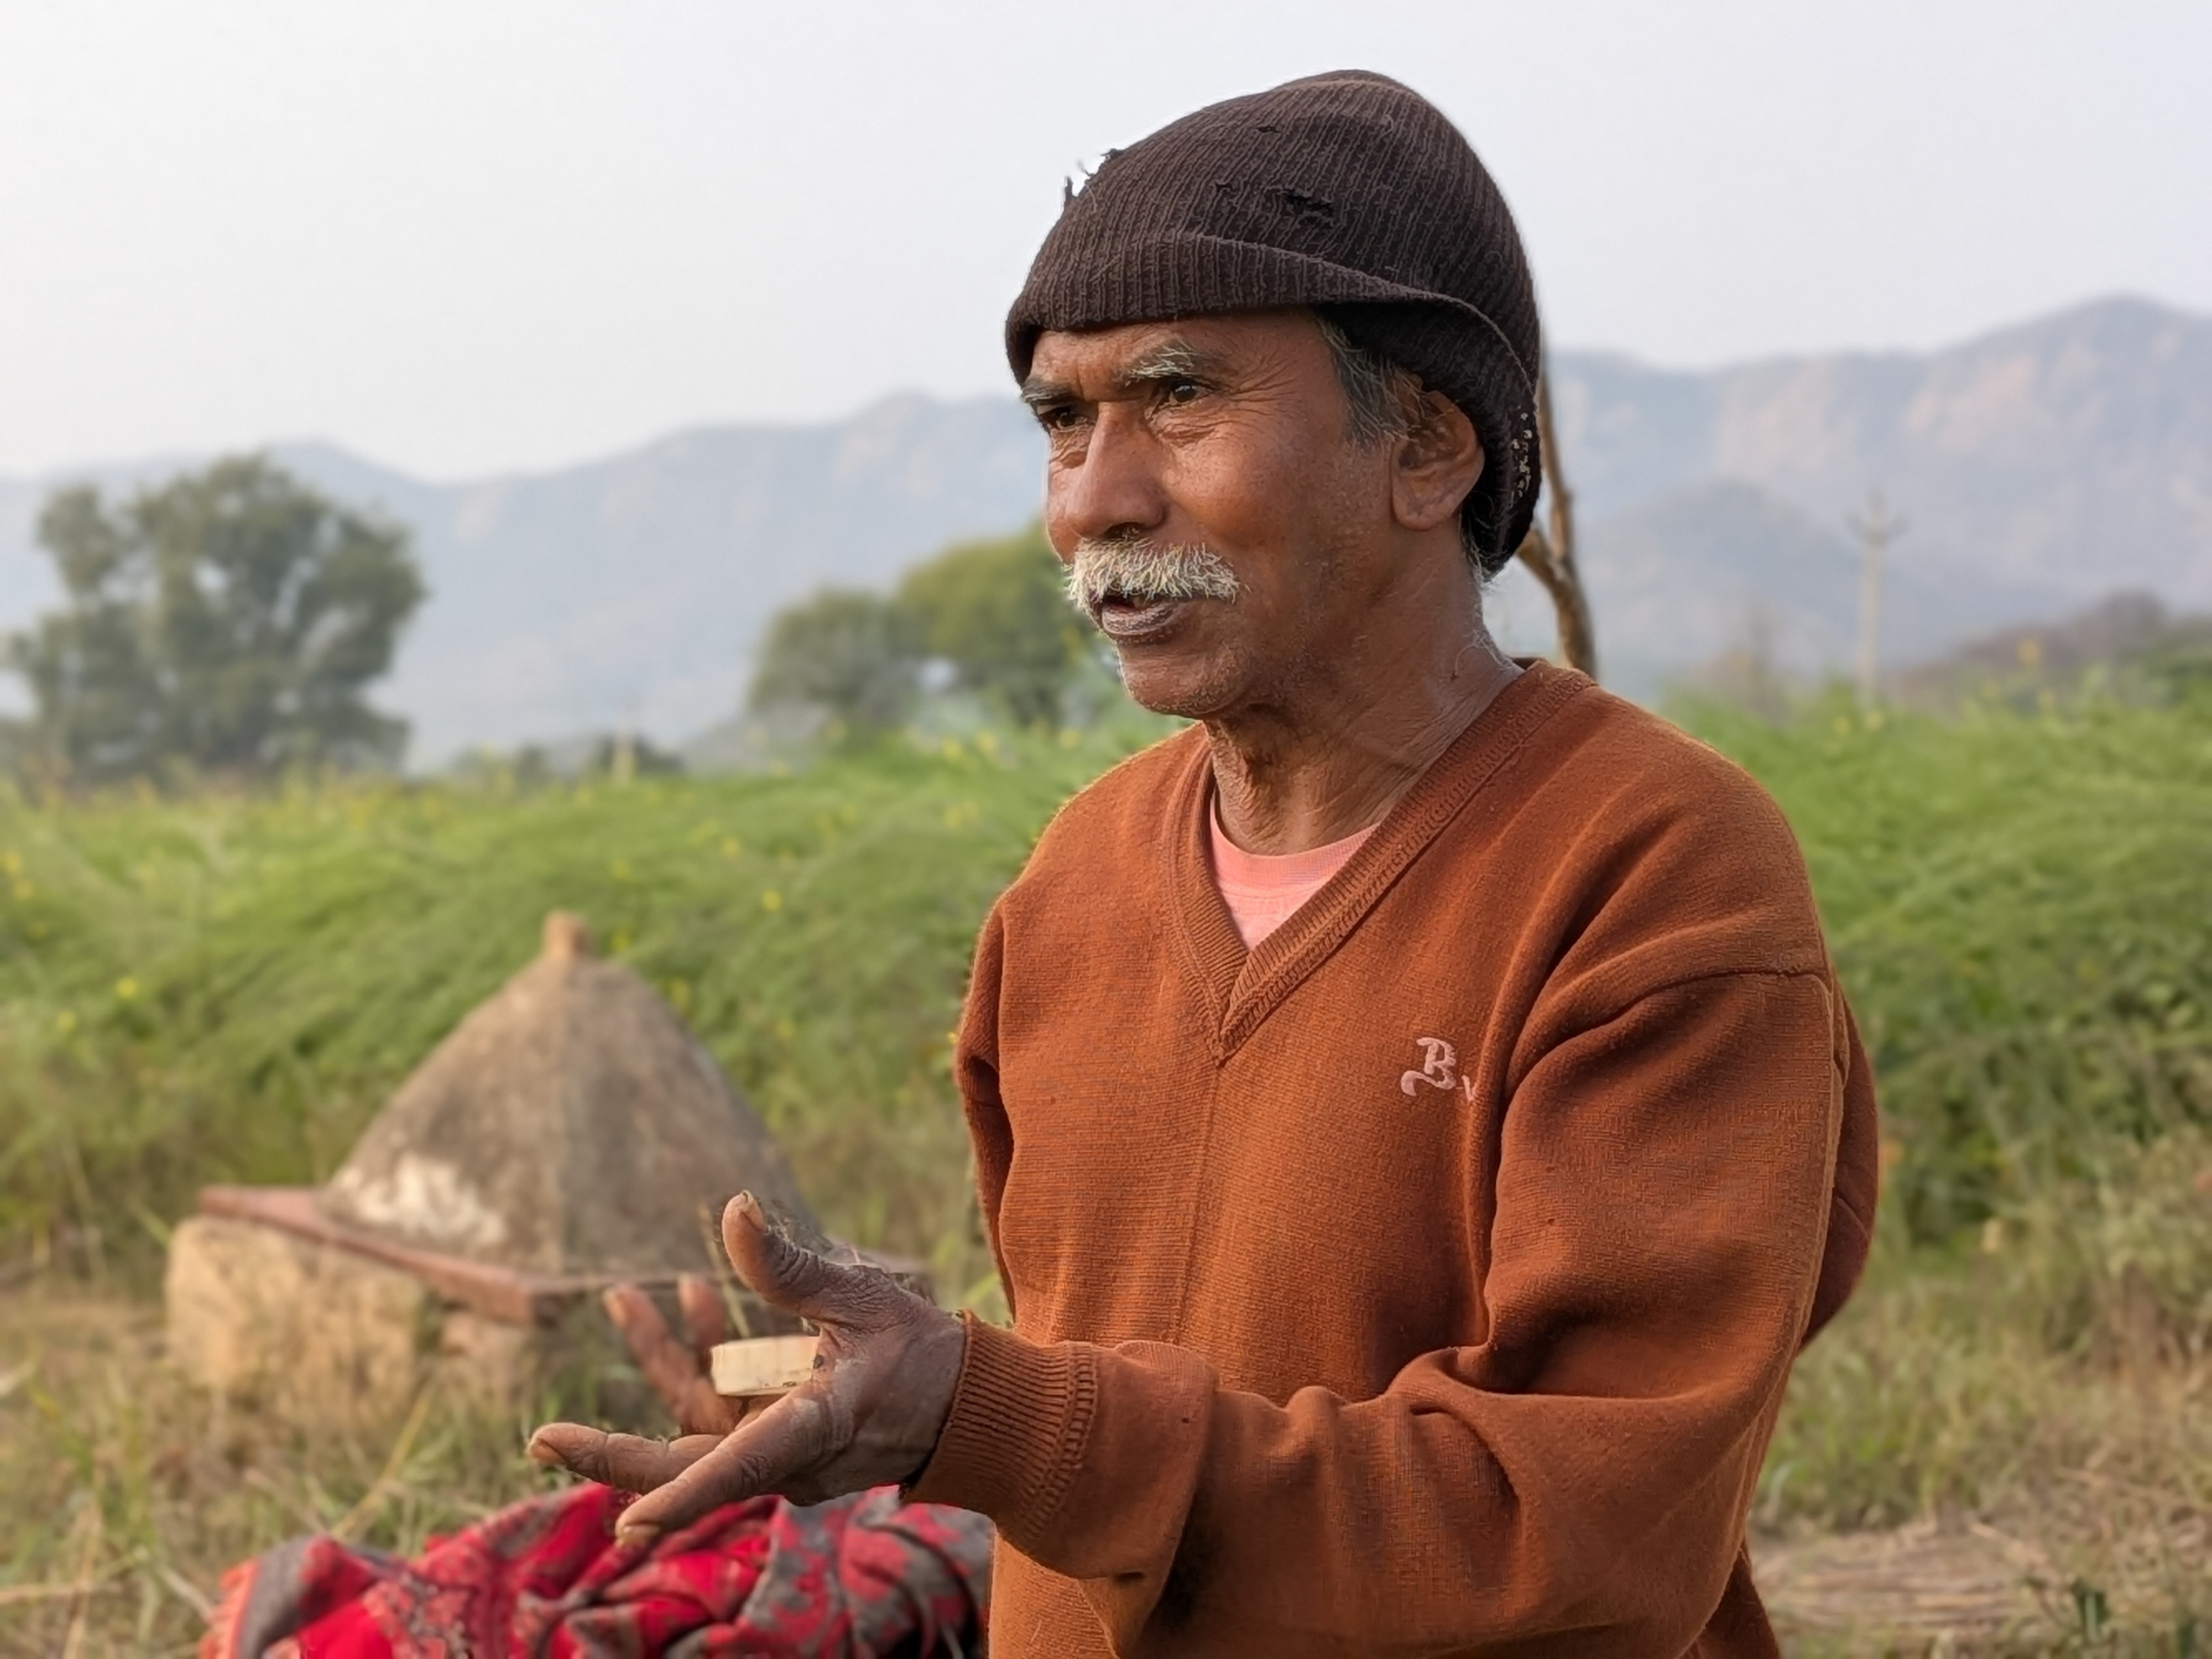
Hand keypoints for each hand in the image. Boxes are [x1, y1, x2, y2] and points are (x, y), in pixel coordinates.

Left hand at [527, 1192, 967, 1548]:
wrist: (963, 1411)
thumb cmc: (921, 1354)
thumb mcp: (864, 1296)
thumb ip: (792, 1265)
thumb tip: (732, 1211)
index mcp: (815, 1429)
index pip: (739, 1469)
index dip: (681, 1498)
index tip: (627, 1525)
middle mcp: (787, 1458)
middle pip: (687, 1467)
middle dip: (613, 1453)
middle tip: (543, 1439)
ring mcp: (774, 1454)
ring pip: (695, 1426)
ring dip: (659, 1360)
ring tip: (623, 1296)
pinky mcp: (772, 1441)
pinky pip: (719, 1406)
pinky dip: (699, 1354)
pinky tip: (691, 1295)